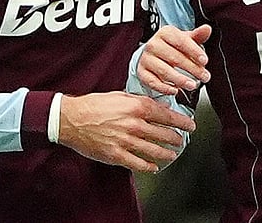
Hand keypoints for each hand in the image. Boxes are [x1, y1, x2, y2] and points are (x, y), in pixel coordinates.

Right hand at [57, 91, 197, 172]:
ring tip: (172, 153)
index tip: (189, 125)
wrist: (71, 118)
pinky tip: (153, 166)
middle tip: (181, 140)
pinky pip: (137, 163)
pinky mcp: (116, 154)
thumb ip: (141, 101)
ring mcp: (125, 141)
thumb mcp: (121, 95)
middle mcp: (134, 124)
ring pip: (154, 150)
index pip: (167, 116)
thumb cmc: (94, 105)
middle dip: (176, 138)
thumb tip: (159, 106)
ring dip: (166, 153)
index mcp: (136, 107)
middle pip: (163, 134)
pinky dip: (148, 166)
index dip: (181, 121)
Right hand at [136, 25, 212, 94]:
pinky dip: (165, 88)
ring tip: (193, 85)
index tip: (205, 61)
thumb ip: (197, 36)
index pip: (181, 41)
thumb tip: (207, 29)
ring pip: (164, 71)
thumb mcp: (185, 39)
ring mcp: (146, 59)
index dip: (194, 51)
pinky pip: (153, 82)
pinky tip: (176, 90)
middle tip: (205, 76)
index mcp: (165, 33)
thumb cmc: (172, 46)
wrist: (153, 54)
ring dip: (180, 80)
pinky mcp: (142, 73)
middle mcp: (153, 45)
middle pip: (174, 58)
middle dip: (192, 69)